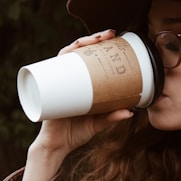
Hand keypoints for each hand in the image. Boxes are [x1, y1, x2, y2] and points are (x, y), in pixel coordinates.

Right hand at [20, 29, 133, 180]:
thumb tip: (132, 112)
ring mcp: (59, 81)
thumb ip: (112, 117)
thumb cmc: (77, 133)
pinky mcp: (48, 88)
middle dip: (94, 39)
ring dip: (80, 43)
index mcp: (83, 85)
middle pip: (80, 52)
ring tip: (94, 39)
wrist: (56, 146)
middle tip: (110, 33)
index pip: (92, 60)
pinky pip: (52, 68)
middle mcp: (71, 79)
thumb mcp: (98, 123)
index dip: (102, 47)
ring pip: (67, 56)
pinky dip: (60, 58)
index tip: (117, 39)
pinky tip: (69, 51)